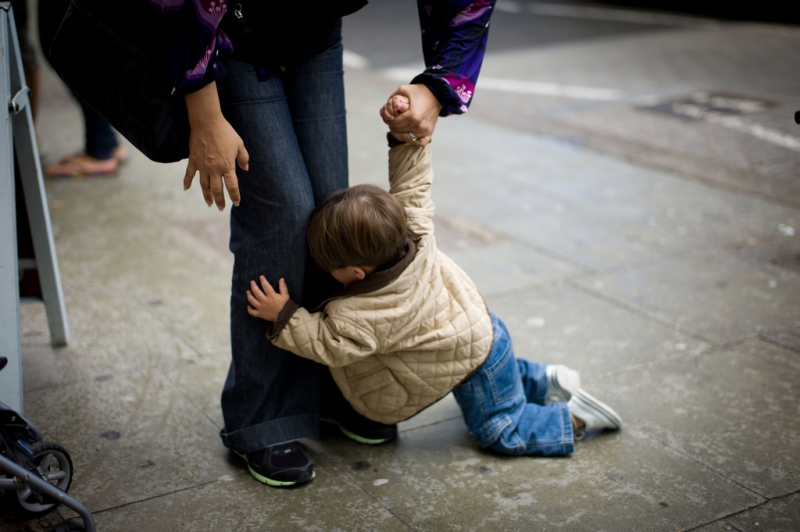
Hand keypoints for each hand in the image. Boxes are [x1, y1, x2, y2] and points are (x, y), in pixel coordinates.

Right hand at [183, 81, 249, 210]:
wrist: (207, 122)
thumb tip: (245, 169)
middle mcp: (214, 169)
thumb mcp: (239, 144)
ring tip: (209, 203)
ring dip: (206, 195)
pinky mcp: (193, 160)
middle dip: (220, 200)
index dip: (234, 196)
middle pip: (217, 189)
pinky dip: (187, 182)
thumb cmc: (225, 132)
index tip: (236, 203)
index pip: (232, 186)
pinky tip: (186, 189)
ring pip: (204, 185)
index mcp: (227, 166)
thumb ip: (243, 158)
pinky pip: (189, 174)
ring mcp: (202, 166)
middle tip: (220, 208)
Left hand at [246, 276, 289, 321]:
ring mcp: (261, 308)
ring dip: (249, 295)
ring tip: (248, 291)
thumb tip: (281, 279)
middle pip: (256, 292)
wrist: (285, 317)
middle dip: (253, 286)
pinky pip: (252, 312)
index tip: (261, 277)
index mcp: (271, 296)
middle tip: (252, 282)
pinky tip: (248, 306)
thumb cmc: (286, 306)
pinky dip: (249, 309)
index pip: (266, 286)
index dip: (263, 281)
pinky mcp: (260, 314)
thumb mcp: (285, 295)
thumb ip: (283, 287)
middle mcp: (265, 301)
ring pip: (252, 301)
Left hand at [380, 84, 442, 145]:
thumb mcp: (403, 90)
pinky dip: (413, 142)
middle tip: (393, 121)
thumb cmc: (419, 91)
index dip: (389, 120)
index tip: (390, 117)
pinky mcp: (429, 132)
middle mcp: (418, 125)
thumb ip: (392, 99)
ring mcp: (425, 130)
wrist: (436, 93)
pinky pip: (420, 143)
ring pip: (407, 138)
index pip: (394, 124)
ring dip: (401, 134)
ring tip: (399, 127)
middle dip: (393, 126)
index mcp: (412, 116)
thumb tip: (385, 110)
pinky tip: (408, 137)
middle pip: (399, 131)